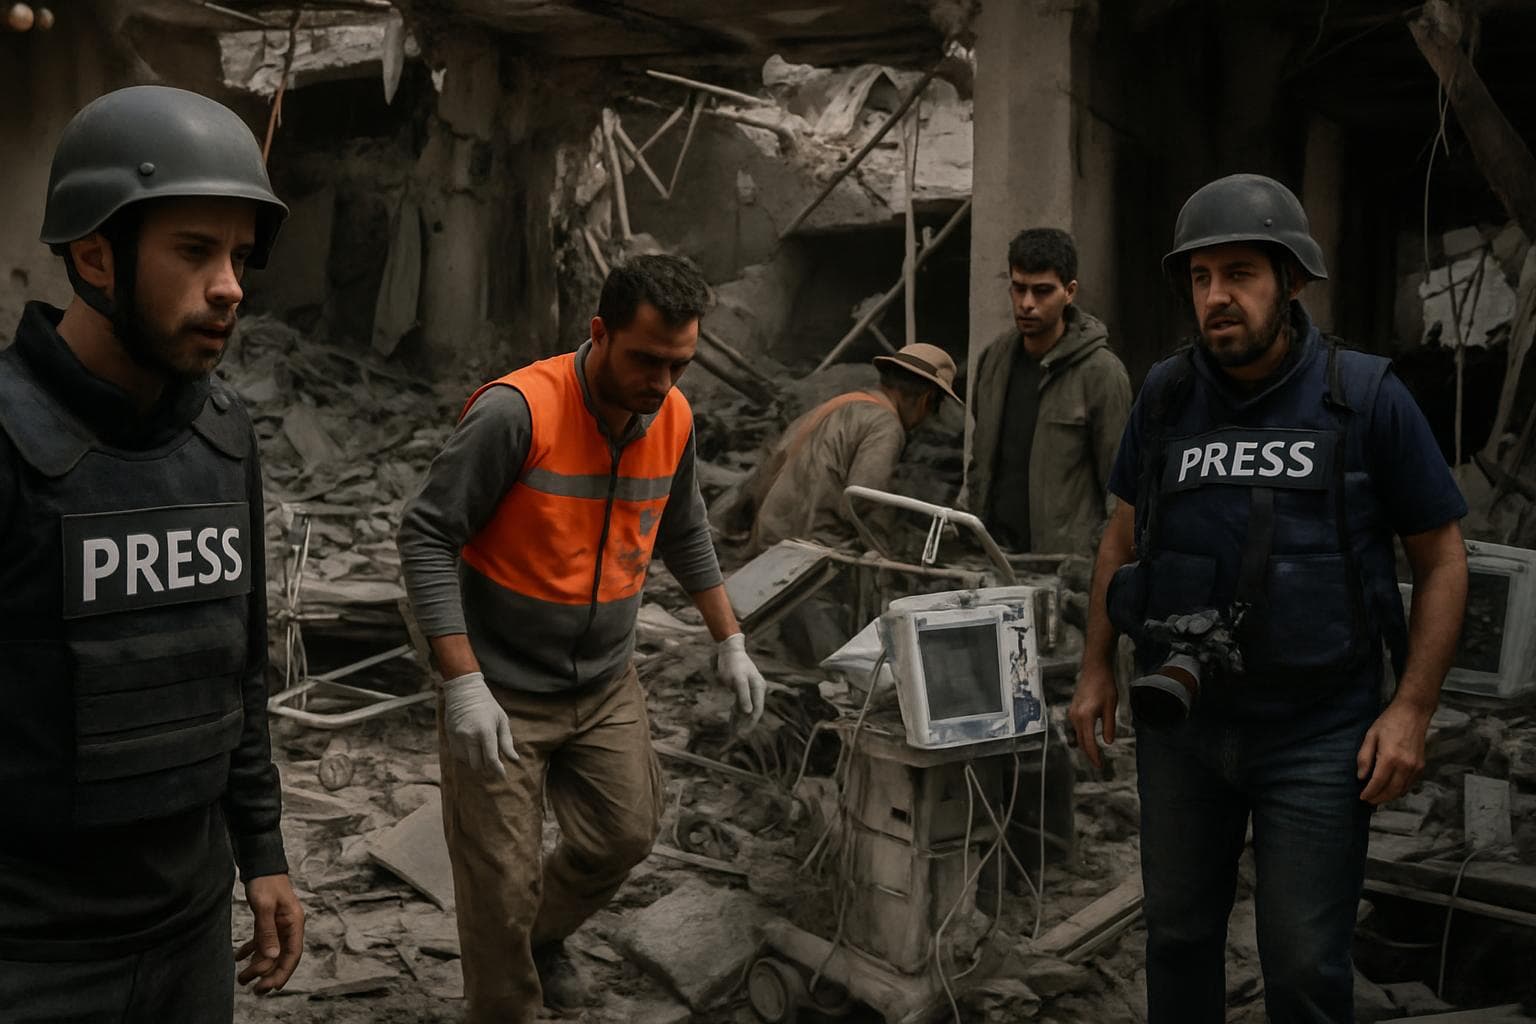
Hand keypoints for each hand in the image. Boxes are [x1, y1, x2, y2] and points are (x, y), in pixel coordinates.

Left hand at [236, 874, 304, 993]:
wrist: (261, 865)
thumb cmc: (265, 882)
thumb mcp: (264, 906)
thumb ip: (267, 931)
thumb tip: (272, 957)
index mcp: (294, 923)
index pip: (292, 954)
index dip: (283, 973)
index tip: (270, 987)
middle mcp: (289, 926)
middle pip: (282, 956)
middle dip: (269, 974)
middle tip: (254, 989)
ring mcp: (280, 925)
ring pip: (271, 952)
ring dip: (258, 965)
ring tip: (242, 979)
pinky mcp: (269, 922)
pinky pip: (263, 942)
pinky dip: (252, 951)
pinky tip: (239, 958)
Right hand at [441, 671, 518, 777]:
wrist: (464, 692)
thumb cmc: (487, 706)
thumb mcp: (501, 720)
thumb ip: (506, 741)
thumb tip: (514, 760)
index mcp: (485, 731)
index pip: (491, 758)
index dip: (498, 770)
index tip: (503, 775)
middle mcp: (470, 736)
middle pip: (478, 765)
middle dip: (487, 766)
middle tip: (493, 761)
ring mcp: (457, 737)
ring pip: (468, 762)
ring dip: (476, 761)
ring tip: (482, 749)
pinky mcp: (450, 738)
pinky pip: (459, 756)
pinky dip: (467, 756)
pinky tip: (472, 746)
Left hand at [716, 633, 765, 730]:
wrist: (730, 651)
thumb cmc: (734, 664)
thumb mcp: (738, 679)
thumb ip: (744, 695)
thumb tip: (749, 712)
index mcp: (758, 688)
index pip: (757, 710)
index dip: (750, 723)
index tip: (742, 734)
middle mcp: (756, 691)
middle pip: (752, 712)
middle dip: (745, 725)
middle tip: (737, 738)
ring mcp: (749, 691)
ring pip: (746, 710)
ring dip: (740, 722)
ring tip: (733, 735)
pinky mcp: (741, 690)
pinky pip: (740, 706)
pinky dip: (736, 715)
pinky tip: (732, 723)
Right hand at [1068, 660, 1117, 771]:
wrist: (1094, 668)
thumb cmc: (1104, 684)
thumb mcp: (1111, 706)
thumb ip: (1109, 726)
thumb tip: (1108, 742)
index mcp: (1085, 717)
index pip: (1088, 742)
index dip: (1094, 756)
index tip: (1100, 766)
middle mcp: (1075, 717)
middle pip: (1081, 741)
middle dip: (1089, 754)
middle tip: (1099, 764)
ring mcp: (1072, 713)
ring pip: (1078, 735)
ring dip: (1085, 746)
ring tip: (1095, 755)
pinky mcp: (1073, 710)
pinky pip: (1077, 728)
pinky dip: (1083, 736)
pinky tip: (1089, 740)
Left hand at [1357, 698, 1432, 804]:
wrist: (1413, 714)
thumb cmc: (1388, 723)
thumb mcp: (1370, 736)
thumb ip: (1364, 758)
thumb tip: (1361, 777)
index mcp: (1390, 757)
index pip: (1378, 782)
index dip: (1369, 792)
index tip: (1362, 797)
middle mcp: (1405, 765)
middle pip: (1391, 790)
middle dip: (1379, 798)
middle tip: (1369, 801)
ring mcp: (1415, 767)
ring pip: (1402, 790)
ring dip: (1389, 797)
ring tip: (1378, 797)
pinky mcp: (1421, 766)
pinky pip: (1409, 784)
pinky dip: (1400, 790)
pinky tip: (1391, 790)